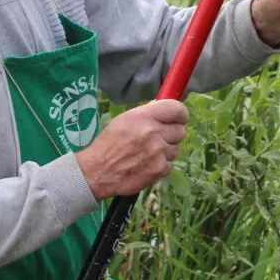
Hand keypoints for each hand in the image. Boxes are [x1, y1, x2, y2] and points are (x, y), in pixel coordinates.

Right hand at [74, 99, 188, 200]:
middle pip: (181, 131)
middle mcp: (153, 132)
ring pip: (176, 149)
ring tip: (148, 154)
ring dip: (165, 152)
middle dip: (172, 135)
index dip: (181, 114)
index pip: (177, 109)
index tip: (179, 119)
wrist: (98, 171)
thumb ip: (146, 114)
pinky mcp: (159, 169)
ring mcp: (158, 152)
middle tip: (159, 139)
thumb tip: (163, 109)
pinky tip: (146, 165)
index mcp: (144, 116)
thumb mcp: (124, 120)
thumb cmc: (109, 143)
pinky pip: (169, 165)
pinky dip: (160, 166)